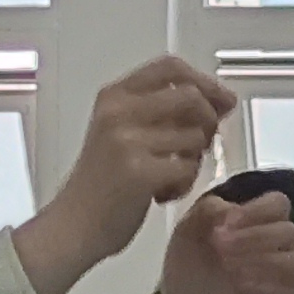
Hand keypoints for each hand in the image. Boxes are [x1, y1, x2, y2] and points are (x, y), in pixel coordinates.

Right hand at [8, 59, 238, 293]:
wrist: (72, 226)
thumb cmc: (100, 184)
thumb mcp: (120, 132)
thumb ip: (160, 112)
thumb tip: (218, 101)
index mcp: (114, 96)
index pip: (171, 67)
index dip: (204, 81)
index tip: (221, 100)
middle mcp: (119, 111)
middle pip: (191, 97)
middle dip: (208, 121)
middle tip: (202, 146)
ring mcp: (127, 140)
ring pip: (195, 135)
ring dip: (194, 160)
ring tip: (172, 178)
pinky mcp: (139, 172)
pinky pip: (188, 168)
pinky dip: (185, 184)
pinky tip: (164, 195)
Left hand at [151, 191, 293, 293]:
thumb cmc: (190, 276)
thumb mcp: (187, 234)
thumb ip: (207, 210)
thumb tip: (231, 206)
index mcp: (261, 227)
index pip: (279, 204)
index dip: (254, 209)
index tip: (223, 225)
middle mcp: (281, 251)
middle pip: (289, 232)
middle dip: (253, 237)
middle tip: (219, 249)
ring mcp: (289, 283)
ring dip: (262, 261)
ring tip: (229, 270)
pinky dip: (269, 289)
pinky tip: (242, 288)